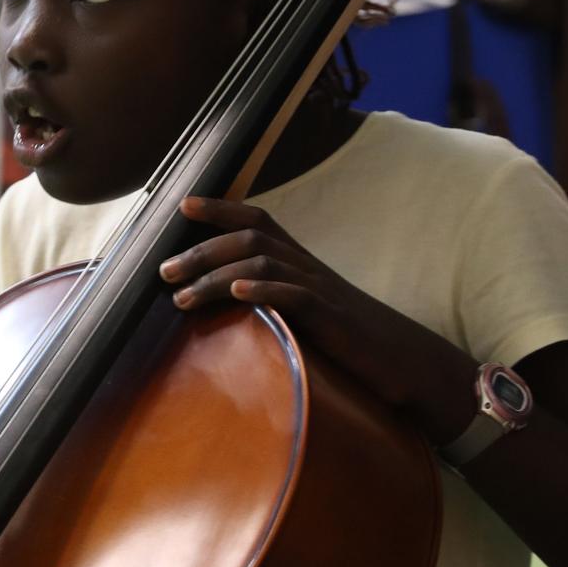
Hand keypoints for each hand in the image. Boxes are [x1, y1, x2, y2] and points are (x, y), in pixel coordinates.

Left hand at [159, 197, 478, 443]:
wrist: (405, 361)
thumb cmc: (349, 339)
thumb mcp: (306, 312)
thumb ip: (272, 299)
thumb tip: (224, 302)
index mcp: (300, 261)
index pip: (257, 221)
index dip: (220, 208)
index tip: (181, 205)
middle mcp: (308, 266)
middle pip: (250, 239)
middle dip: (201, 250)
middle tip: (163, 270)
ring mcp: (320, 290)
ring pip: (262, 265)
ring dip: (215, 276)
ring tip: (180, 296)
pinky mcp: (331, 318)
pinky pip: (296, 296)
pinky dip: (264, 291)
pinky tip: (237, 296)